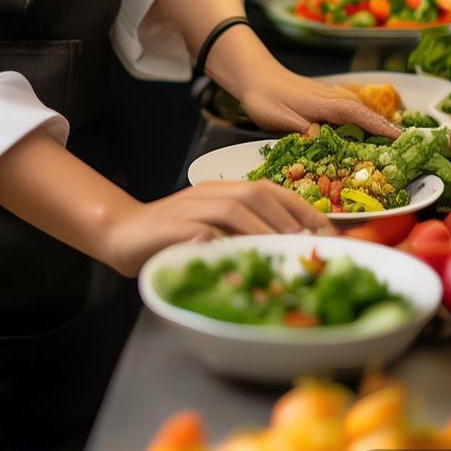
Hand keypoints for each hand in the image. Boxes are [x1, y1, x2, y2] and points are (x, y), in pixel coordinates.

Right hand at [102, 179, 333, 277]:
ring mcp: (190, 208)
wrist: (122, 233)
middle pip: (257, 193)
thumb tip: (291, 250)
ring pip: (233, 208)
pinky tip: (239, 260)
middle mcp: (210, 193)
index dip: (302, 208)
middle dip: (289, 217)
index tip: (328, 232)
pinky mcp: (170, 227)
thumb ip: (244, 233)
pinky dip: (222, 244)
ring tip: (285, 250)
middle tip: (311, 243)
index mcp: (224, 190)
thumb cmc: (173, 237)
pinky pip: (200, 232)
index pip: (271, 191)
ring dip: (263, 229)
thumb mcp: (215, 230)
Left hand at [240, 63, 401, 138]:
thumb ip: (300, 130)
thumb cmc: (264, 97)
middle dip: (387, 127)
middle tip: (407, 147)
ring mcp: (331, 96)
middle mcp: (333, 97)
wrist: (254, 74)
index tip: (400, 139)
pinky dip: (365, 119)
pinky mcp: (326, 99)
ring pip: (361, 109)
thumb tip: (321, 137)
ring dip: (377, 123)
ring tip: (394, 142)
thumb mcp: (277, 118)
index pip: (359, 115)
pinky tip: (368, 130)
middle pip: (366, 111)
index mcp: (324, 103)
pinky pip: (353, 109)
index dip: (380, 127)